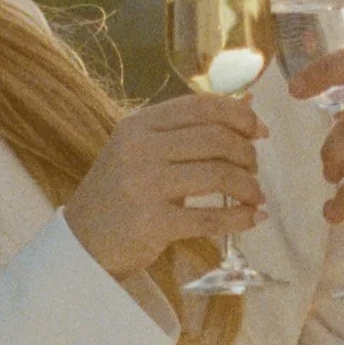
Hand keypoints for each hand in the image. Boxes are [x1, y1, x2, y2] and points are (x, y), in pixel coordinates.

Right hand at [63, 95, 264, 280]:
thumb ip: (190, 128)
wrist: (83, 243)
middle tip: (254, 168)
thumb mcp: (145, 150)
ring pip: (218, 175)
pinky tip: (252, 218)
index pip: (200, 106)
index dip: (239, 115)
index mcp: (138, 125)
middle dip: (246, 153)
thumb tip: (247, 101)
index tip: (260, 131)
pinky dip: (240, 218)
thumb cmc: (121, 193)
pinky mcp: (153, 224)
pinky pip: (210, 218)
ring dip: (248, 186)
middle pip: (214, 139)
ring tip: (255, 195)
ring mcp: (144, 186)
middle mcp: (139, 150)